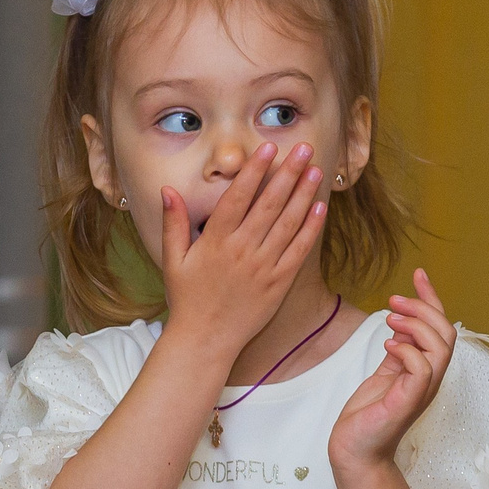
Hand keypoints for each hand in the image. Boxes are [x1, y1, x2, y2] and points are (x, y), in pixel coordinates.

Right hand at [158, 142, 328, 359]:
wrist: (205, 340)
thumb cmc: (187, 299)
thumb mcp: (172, 260)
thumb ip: (173, 223)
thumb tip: (167, 190)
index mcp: (217, 241)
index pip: (239, 197)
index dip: (256, 170)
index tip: (270, 147)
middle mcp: (243, 250)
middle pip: (270, 204)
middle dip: (289, 173)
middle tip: (304, 149)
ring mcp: (264, 267)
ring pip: (289, 224)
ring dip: (305, 195)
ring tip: (316, 171)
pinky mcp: (279, 284)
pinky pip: (298, 251)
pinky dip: (311, 230)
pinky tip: (320, 209)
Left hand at [328, 270, 455, 470]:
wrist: (355, 450)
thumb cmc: (368, 416)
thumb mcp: (385, 372)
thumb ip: (399, 349)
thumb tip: (401, 322)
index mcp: (426, 369)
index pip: (441, 327)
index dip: (432, 298)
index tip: (418, 273)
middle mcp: (430, 379)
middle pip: (447, 333)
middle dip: (423, 308)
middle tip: (393, 301)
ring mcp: (422, 391)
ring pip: (441, 347)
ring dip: (416, 325)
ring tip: (389, 319)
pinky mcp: (409, 401)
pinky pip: (423, 367)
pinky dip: (407, 350)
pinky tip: (388, 346)